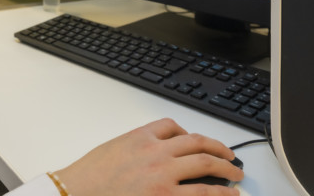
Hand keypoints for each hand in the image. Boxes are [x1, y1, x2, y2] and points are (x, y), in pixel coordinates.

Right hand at [52, 118, 242, 195]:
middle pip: (197, 143)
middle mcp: (156, 153)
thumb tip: (155, 154)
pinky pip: (202, 194)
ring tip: (236, 175)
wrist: (77, 193)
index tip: (194, 140)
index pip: (171, 126)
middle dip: (219, 149)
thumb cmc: (89, 177)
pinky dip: (220, 194)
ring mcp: (163, 176)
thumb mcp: (113, 150)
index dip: (187, 133)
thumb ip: (136, 147)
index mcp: (140, 137)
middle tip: (230, 157)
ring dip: (227, 169)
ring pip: (206, 164)